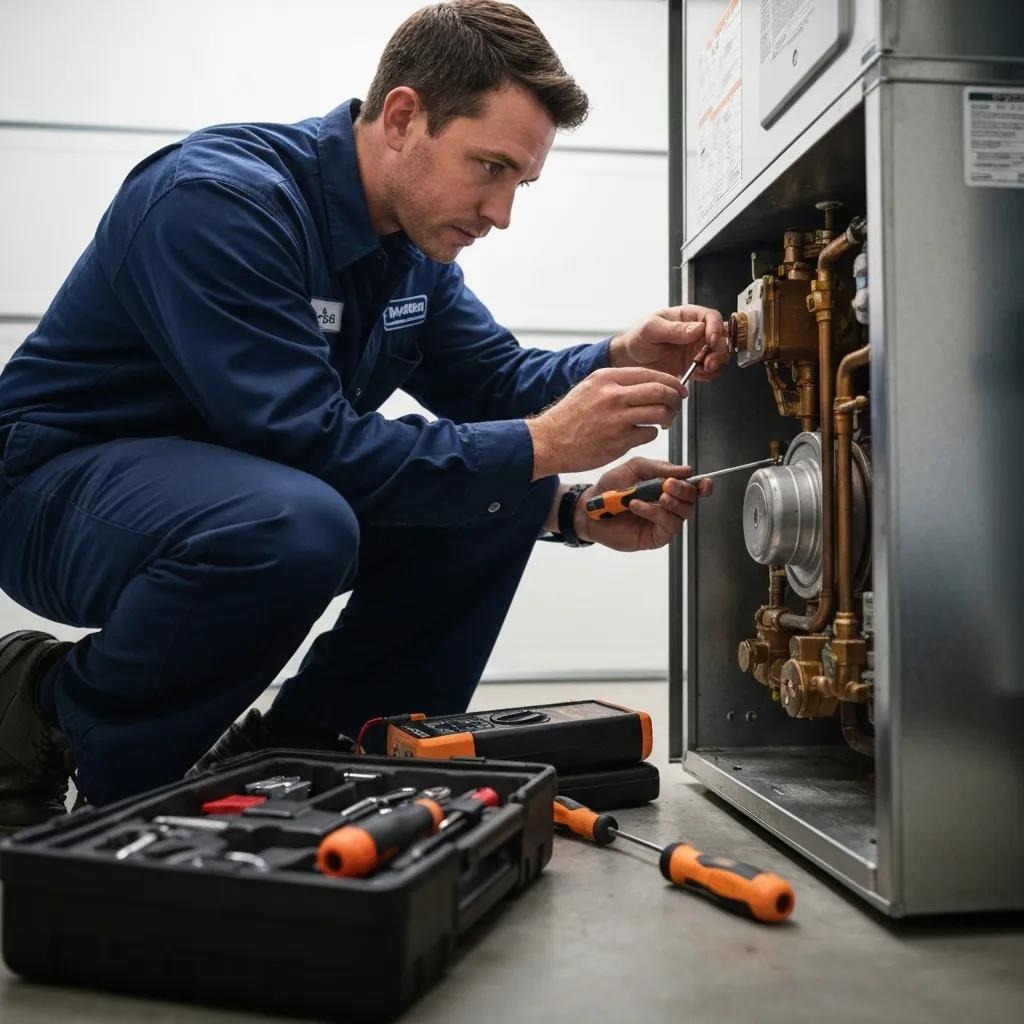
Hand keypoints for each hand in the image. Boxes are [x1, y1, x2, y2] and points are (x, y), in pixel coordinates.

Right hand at [527, 367, 686, 479]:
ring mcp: (616, 418)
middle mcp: (612, 395)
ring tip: (664, 421)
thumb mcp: (589, 388)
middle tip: (677, 404)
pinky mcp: (619, 440)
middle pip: (660, 390)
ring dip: (668, 417)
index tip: (678, 388)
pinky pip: (649, 433)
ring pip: (660, 412)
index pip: (650, 374)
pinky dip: (652, 433)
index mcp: (606, 378)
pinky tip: (642, 434)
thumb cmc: (568, 418)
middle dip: (675, 398)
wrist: (547, 442)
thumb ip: (616, 383)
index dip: (670, 381)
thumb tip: (649, 383)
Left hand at [574, 457, 712, 551]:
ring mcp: (663, 522)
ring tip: (656, 496)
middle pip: (691, 500)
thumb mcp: (634, 468)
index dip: (702, 485)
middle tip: (668, 485)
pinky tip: (637, 506)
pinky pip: (666, 525)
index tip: (703, 482)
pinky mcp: (655, 537)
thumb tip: (685, 470)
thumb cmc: (610, 487)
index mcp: (667, 487)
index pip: (693, 487)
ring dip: (672, 503)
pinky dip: (653, 513)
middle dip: (683, 490)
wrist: (589, 507)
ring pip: (682, 514)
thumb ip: (658, 467)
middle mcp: (668, 505)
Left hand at [608, 306, 728, 380]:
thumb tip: (697, 329)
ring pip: (719, 354)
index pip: (711, 317)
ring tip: (703, 370)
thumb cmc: (638, 338)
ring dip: (716, 364)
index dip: (715, 328)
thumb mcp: (650, 329)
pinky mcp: (694, 365)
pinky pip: (710, 370)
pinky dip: (708, 374)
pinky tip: (698, 375)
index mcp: (688, 317)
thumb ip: (674, 329)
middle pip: (721, 337)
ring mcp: (696, 349)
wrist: (629, 359)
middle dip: (719, 351)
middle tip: (708, 362)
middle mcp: (696, 332)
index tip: (711, 340)